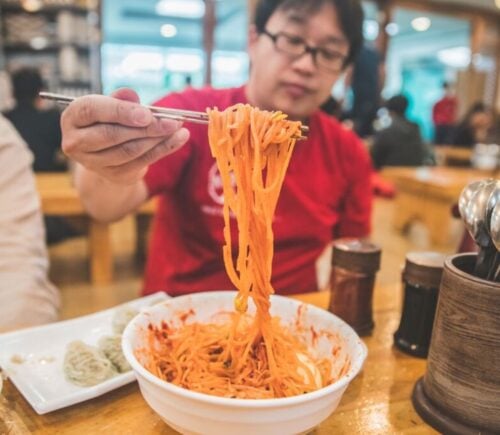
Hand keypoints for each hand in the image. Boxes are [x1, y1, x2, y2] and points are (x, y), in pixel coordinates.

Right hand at [61, 88, 188, 183]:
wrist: (105, 151)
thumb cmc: (108, 120)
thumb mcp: (111, 104)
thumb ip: (121, 99)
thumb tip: (132, 97)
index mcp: (73, 117)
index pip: (93, 110)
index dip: (122, 112)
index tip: (148, 114)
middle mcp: (76, 142)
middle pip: (113, 135)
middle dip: (146, 128)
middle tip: (173, 121)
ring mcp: (93, 163)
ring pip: (129, 151)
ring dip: (158, 140)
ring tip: (178, 128)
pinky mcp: (112, 175)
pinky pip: (141, 162)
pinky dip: (163, 150)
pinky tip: (179, 138)